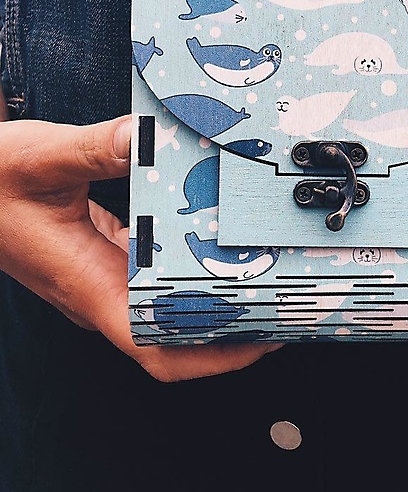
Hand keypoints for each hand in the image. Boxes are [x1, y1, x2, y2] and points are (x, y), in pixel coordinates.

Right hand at [0, 93, 280, 380]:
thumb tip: (142, 138)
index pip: (156, 346)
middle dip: (232, 328)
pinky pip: (155, 277)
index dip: (214, 353)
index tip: (263, 336)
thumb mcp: (38, 156)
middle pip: (174, 337)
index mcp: (87, 283)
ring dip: (215, 299)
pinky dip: (189, 268)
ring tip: (265, 274)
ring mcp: (101, 277)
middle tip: (284, 300)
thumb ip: (93, 146)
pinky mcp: (102, 258)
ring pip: (167, 308)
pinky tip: (215, 239)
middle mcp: (98, 291)